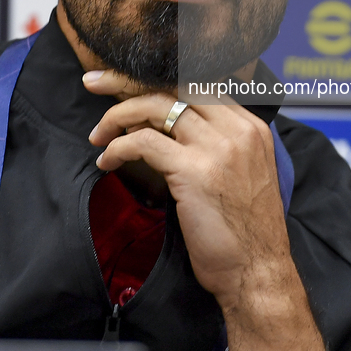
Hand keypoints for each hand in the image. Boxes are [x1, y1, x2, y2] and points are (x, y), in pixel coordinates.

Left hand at [84, 70, 325, 350]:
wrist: (256, 271)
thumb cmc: (242, 228)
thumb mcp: (241, 170)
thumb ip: (214, 141)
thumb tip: (163, 122)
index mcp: (248, 125)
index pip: (195, 82)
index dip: (155, 79)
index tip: (125, 82)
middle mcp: (237, 128)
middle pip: (174, 84)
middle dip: (128, 80)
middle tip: (94, 83)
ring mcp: (218, 147)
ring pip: (156, 106)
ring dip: (118, 116)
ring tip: (99, 135)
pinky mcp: (195, 171)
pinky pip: (144, 142)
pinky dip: (118, 148)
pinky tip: (108, 161)